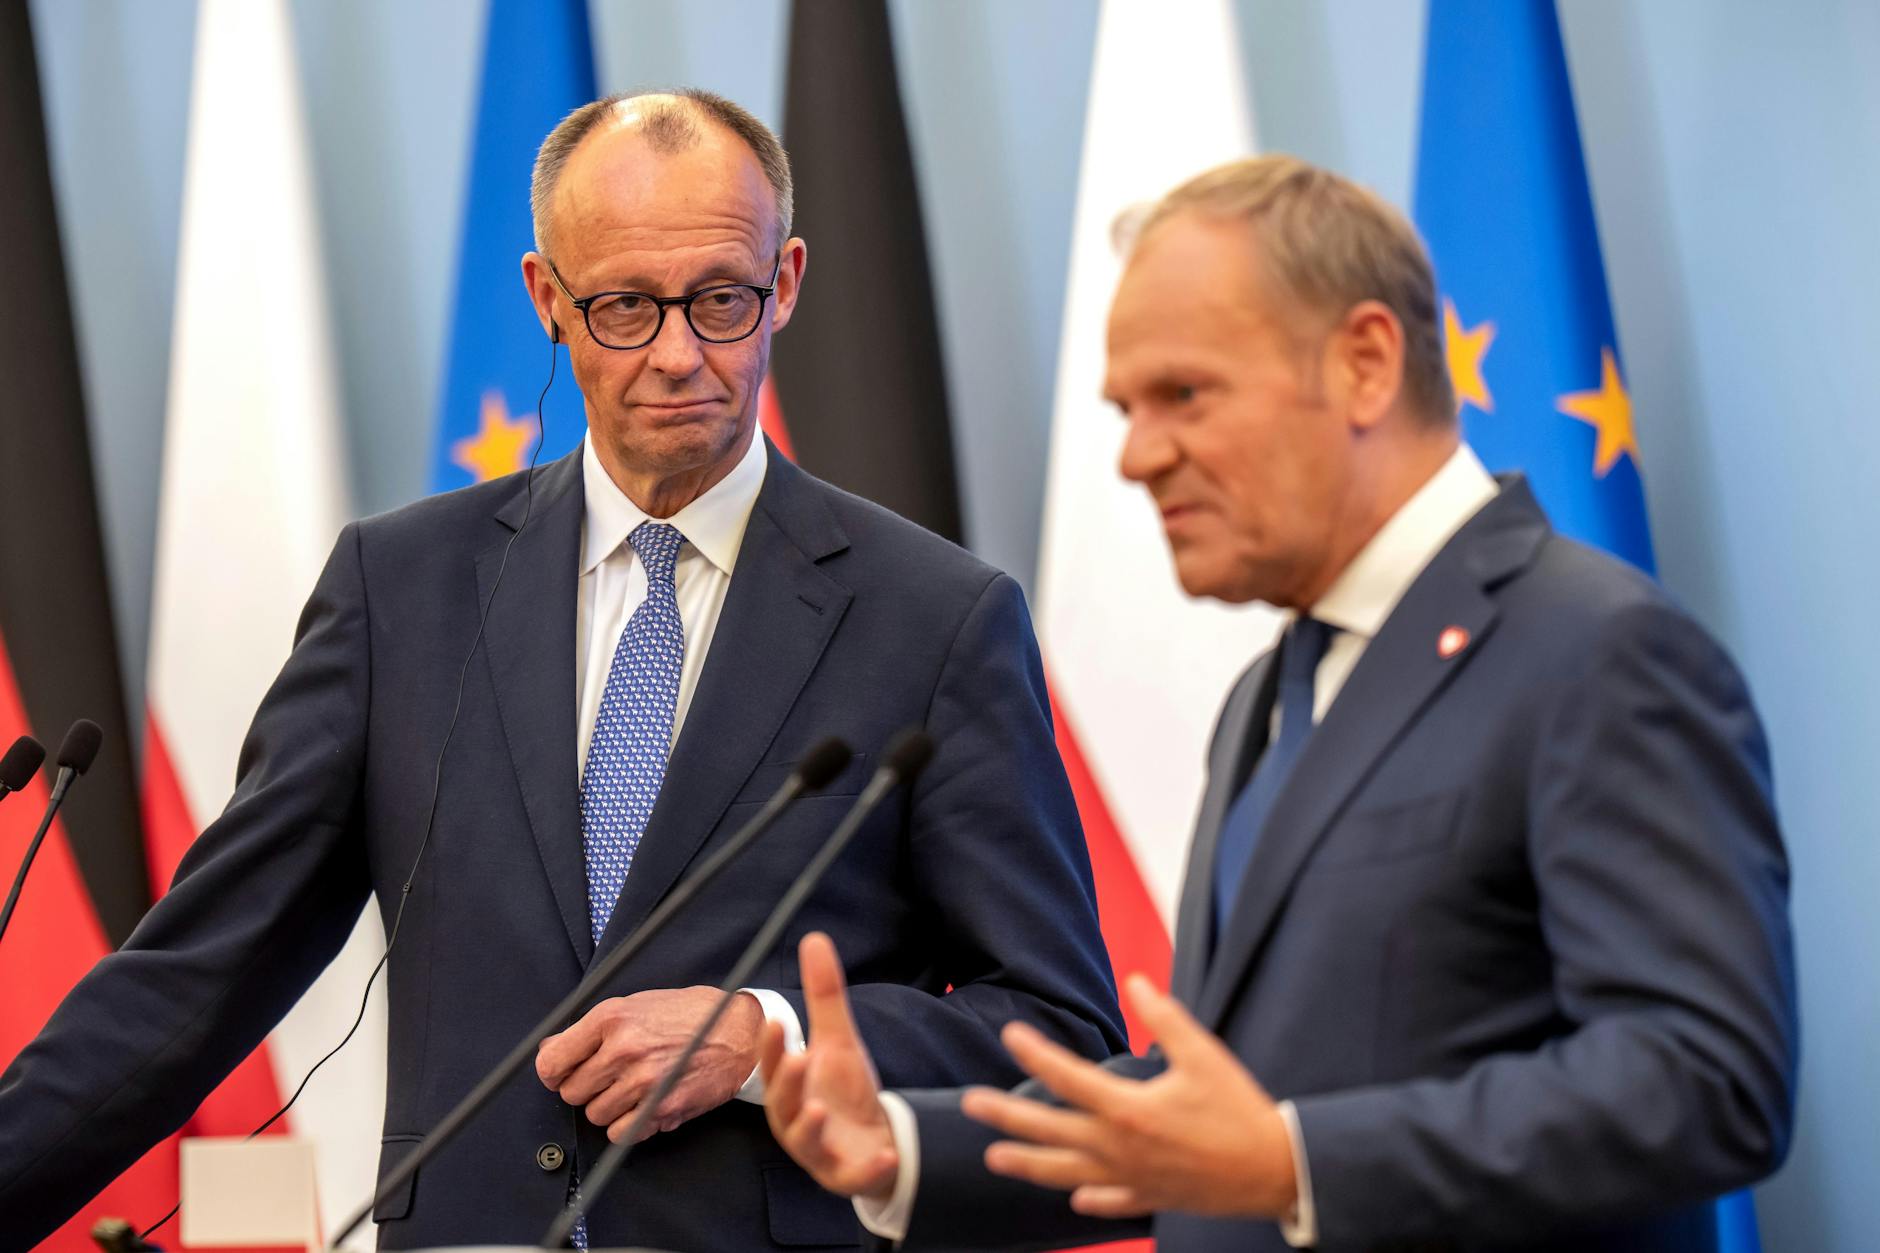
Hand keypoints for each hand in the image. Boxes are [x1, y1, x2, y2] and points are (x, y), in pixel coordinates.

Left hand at [536, 986, 762, 1142]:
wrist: (737, 1030)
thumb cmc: (689, 1015)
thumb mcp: (635, 1004)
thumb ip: (591, 1029)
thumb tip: (550, 1050)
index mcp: (611, 1018)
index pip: (552, 1061)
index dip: (553, 1073)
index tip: (561, 1075)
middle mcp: (624, 1048)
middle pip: (572, 1092)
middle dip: (586, 1089)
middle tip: (608, 1078)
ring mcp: (644, 1080)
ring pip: (595, 1115)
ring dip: (609, 1108)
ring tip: (633, 1088)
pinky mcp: (662, 1107)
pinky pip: (620, 1133)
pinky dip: (628, 1126)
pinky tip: (644, 1105)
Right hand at [761, 932, 898, 1201]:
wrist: (874, 1140)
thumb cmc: (845, 1091)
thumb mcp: (839, 1040)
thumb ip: (825, 995)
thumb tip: (814, 938)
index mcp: (790, 1088)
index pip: (774, 1066)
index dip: (773, 1047)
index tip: (777, 1021)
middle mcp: (796, 1121)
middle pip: (784, 1105)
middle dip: (789, 1084)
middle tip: (798, 1059)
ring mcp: (819, 1153)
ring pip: (806, 1143)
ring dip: (810, 1127)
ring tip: (821, 1109)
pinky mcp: (845, 1176)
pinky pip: (853, 1177)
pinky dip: (868, 1170)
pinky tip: (887, 1155)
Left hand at [961, 973, 1295, 1219]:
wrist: (1273, 1171)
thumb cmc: (1239, 1110)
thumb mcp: (1204, 1055)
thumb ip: (1165, 1017)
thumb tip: (1137, 980)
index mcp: (1128, 1109)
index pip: (1066, 1078)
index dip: (1035, 1052)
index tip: (1011, 1034)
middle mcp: (1119, 1149)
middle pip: (1048, 1132)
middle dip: (1005, 1117)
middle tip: (970, 1104)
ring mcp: (1130, 1179)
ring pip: (1064, 1174)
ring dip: (1027, 1165)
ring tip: (994, 1159)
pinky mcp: (1148, 1199)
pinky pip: (1107, 1201)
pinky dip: (1087, 1196)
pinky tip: (1073, 1194)